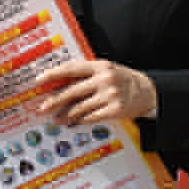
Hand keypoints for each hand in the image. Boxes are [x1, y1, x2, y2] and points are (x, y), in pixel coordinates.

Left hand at [36, 59, 156, 124]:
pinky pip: (91, 117)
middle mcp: (105, 79)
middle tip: (43, 107)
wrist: (149, 92)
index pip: (72, 68)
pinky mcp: (115, 110)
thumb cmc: (123, 80)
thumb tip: (60, 82)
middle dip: (55, 100)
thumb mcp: (107, 70)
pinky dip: (80, 120)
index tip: (39, 80)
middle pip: (73, 91)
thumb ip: (87, 73)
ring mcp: (110, 95)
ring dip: (66, 115)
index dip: (53, 74)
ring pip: (80, 107)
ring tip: (57, 119)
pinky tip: (73, 122)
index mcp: (100, 66)